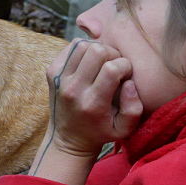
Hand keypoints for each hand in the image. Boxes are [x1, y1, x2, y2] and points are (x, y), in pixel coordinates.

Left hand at [45, 40, 142, 158]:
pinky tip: (89, 63)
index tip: (126, 75)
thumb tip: (129, 83)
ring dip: (98, 50)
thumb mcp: (124, 130)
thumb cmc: (101, 132)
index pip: (112, 69)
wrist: (68, 140)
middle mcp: (73, 89)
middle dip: (112, 54)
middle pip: (97, 51)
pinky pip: (71, 47)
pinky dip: (83, 50)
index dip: (125, 66)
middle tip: (115, 66)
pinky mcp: (52, 72)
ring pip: (83, 45)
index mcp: (92, 104)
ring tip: (103, 63)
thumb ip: (133, 108)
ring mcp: (59, 79)